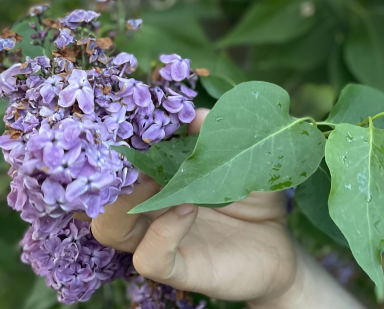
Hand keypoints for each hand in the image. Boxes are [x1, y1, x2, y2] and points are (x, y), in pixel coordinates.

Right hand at [91, 108, 298, 304]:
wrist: (280, 242)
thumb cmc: (254, 195)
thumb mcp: (241, 155)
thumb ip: (217, 132)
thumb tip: (193, 114)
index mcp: (160, 178)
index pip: (122, 162)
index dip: (122, 142)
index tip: (136, 119)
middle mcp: (152, 210)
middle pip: (103, 194)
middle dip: (112, 170)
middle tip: (136, 150)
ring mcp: (161, 240)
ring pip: (111, 228)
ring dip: (125, 200)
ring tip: (156, 180)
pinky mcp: (180, 268)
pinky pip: (150, 258)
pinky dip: (162, 232)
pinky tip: (187, 208)